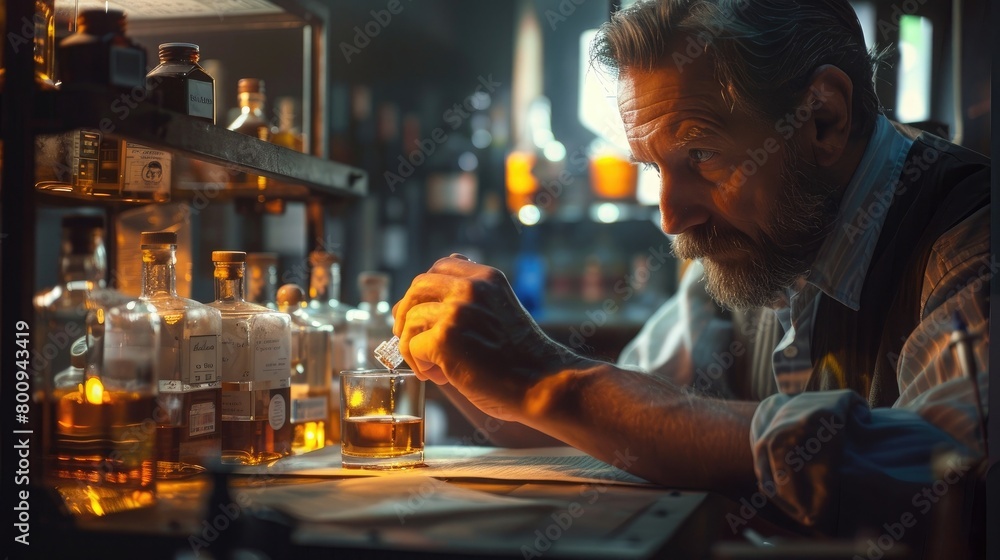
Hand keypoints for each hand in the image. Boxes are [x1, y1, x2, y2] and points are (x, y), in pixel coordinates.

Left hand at [392, 254, 576, 420]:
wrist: (543, 384)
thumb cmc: (522, 358)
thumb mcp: (501, 311)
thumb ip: (472, 300)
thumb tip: (426, 299)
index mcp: (487, 279)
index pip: (441, 266)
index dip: (424, 290)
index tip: (421, 311)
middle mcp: (471, 288)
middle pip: (418, 287)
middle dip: (407, 314)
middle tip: (411, 339)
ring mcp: (457, 312)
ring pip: (410, 321)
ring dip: (413, 347)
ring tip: (434, 368)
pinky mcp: (445, 339)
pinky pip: (412, 348)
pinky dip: (420, 365)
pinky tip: (439, 377)